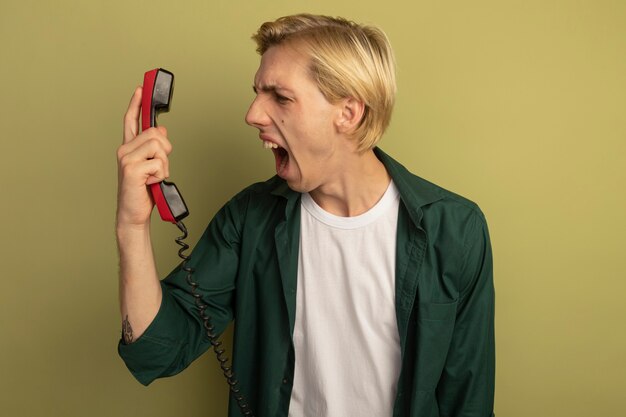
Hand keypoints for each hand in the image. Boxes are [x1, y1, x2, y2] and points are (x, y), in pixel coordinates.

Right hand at [116, 86, 172, 227]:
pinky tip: (150, 183)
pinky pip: (159, 163)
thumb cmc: (143, 191)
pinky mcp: (131, 169)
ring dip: (164, 164)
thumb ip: (154, 148)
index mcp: (129, 147)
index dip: (136, 104)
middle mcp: (124, 149)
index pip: (131, 120)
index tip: (141, 88)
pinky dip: (160, 175)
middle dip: (166, 150)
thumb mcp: (152, 166)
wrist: (133, 213)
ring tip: (154, 177)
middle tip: (160, 167)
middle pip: (156, 133)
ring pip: (159, 146)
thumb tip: (161, 129)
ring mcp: (126, 158)